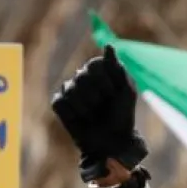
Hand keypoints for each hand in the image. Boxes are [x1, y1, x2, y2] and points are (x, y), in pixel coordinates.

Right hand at [51, 45, 148, 182]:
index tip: (113, 95)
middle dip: (96, 97)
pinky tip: (81, 119)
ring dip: (86, 108)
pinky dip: (72, 114)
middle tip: (103, 107)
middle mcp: (82, 77)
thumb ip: (118, 68)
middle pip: (81, 78)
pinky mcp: (59, 104)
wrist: (113, 142)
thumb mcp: (127, 92)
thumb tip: (108, 45)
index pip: (94, 65)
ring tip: (93, 116)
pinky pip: (60, 103)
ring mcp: (69, 89)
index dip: (105, 83)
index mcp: (99, 70)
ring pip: (70, 91)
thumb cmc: (123, 116)